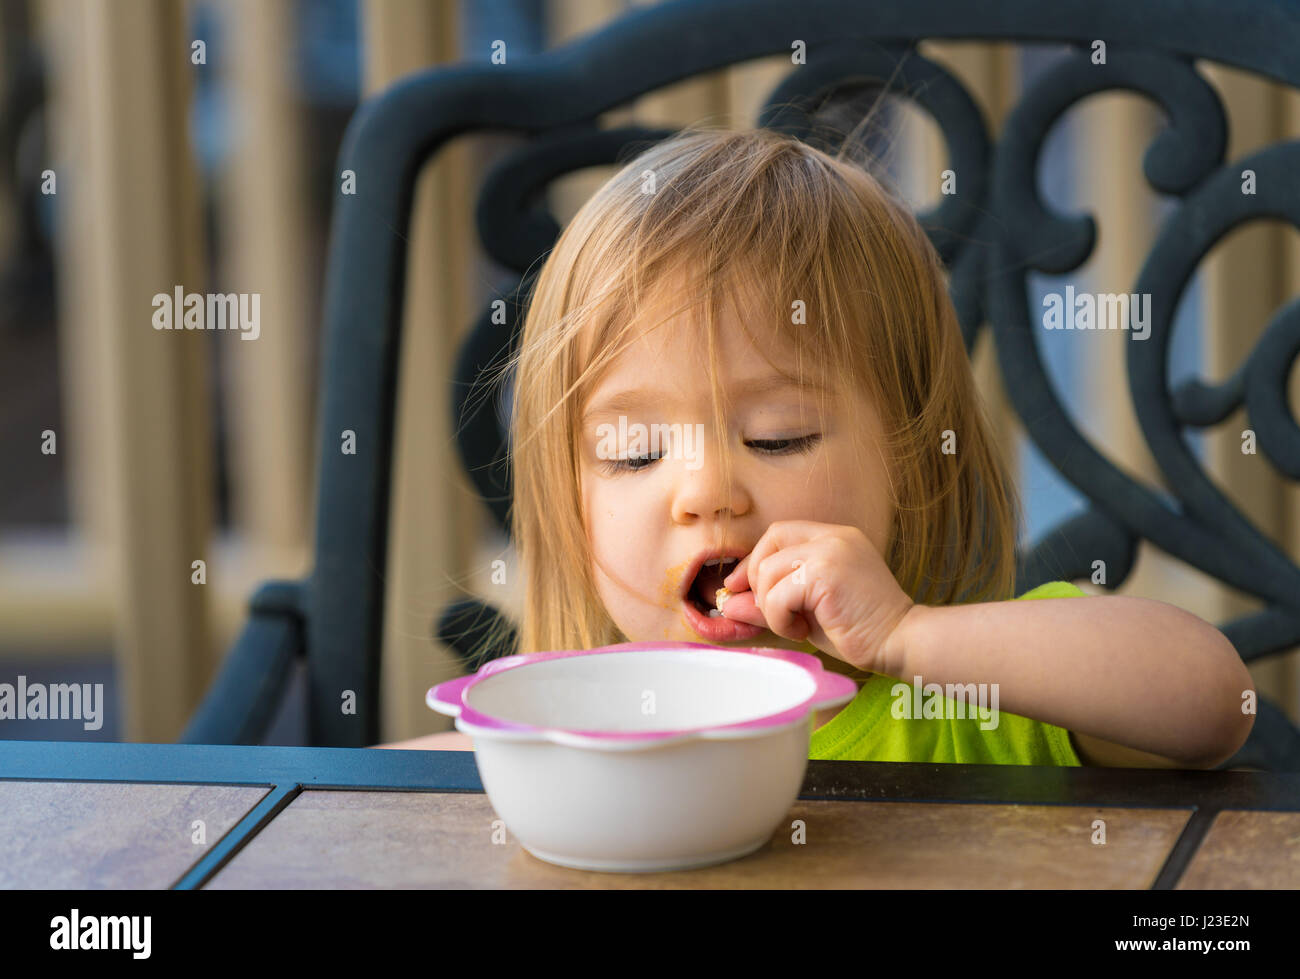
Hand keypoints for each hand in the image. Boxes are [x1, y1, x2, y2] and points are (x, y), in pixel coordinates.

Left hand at [720, 520, 914, 673]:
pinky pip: (778, 595)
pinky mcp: (826, 574)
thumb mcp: (806, 611)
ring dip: (770, 606)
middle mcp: (834, 537)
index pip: (780, 533)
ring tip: (795, 625)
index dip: (756, 559)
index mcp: (835, 538)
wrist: (900, 642)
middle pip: (770, 541)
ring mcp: (831, 552)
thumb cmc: (859, 629)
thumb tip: (728, 603)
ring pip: (769, 571)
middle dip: (756, 577)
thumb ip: (770, 602)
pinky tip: (801, 631)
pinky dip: (779, 618)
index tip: (744, 588)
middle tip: (766, 610)